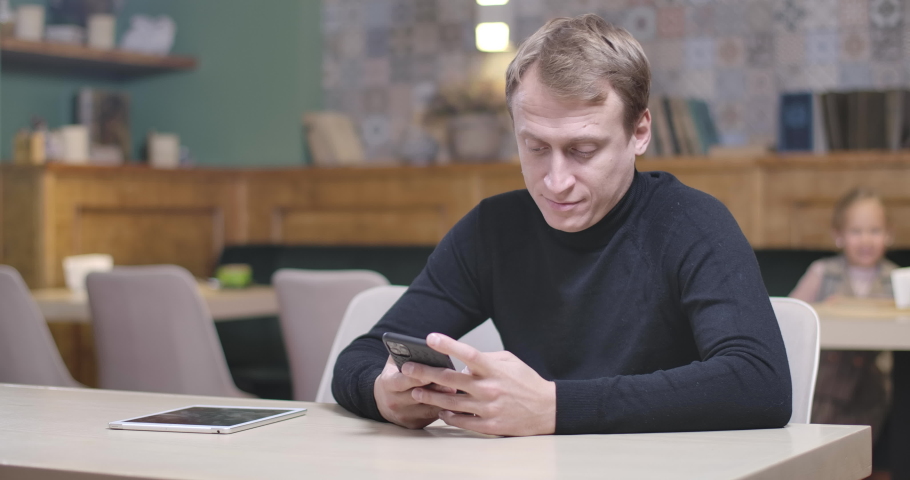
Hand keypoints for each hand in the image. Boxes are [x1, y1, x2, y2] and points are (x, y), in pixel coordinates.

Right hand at [373, 356, 454, 428]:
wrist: (381, 400)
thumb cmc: (393, 376)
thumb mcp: (393, 363)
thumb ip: (404, 353)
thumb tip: (423, 346)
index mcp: (388, 384)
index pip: (402, 381)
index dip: (418, 377)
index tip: (432, 373)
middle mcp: (394, 402)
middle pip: (419, 396)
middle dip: (436, 389)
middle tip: (453, 384)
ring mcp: (404, 415)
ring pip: (429, 408)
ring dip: (444, 400)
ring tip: (459, 392)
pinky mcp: (414, 424)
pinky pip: (433, 417)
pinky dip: (445, 409)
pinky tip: (456, 402)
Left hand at [402, 333, 555, 435]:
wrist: (547, 409)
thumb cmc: (526, 382)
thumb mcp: (510, 361)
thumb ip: (486, 359)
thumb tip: (463, 362)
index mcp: (494, 369)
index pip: (468, 353)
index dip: (448, 345)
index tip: (430, 338)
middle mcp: (489, 388)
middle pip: (450, 379)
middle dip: (425, 373)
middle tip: (408, 369)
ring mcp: (488, 408)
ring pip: (450, 402)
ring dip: (430, 397)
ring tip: (415, 392)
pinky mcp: (489, 425)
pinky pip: (461, 421)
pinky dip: (447, 416)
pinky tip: (439, 411)